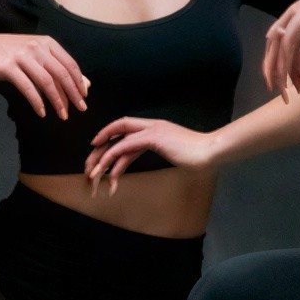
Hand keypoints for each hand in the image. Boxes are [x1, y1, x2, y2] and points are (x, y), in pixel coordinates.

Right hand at [0, 31, 89, 118]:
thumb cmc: (8, 51)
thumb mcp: (33, 51)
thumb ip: (52, 63)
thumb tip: (77, 82)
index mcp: (47, 43)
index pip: (70, 64)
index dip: (79, 82)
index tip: (84, 96)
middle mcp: (37, 48)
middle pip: (62, 74)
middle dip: (73, 94)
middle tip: (80, 109)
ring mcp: (22, 57)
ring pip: (47, 82)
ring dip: (57, 101)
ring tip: (63, 115)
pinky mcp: (8, 67)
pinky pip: (28, 88)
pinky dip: (37, 102)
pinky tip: (42, 112)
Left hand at [84, 115, 216, 185]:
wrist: (210, 151)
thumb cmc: (198, 154)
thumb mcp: (175, 151)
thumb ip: (164, 149)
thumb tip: (163, 155)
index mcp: (156, 127)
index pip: (126, 127)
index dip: (110, 135)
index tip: (98, 148)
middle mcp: (151, 125)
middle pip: (117, 130)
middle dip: (100, 148)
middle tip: (89, 165)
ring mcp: (151, 130)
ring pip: (117, 140)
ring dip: (103, 158)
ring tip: (94, 174)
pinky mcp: (152, 138)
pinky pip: (125, 146)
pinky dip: (113, 157)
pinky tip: (106, 169)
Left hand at [260, 0, 299, 98]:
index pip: (278, 43)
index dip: (277, 63)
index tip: (281, 82)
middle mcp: (293, 14)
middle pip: (274, 48)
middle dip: (273, 71)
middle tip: (277, 91)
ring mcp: (297, 15)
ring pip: (282, 49)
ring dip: (285, 72)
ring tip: (292, 90)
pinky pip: (293, 46)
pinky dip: (298, 65)